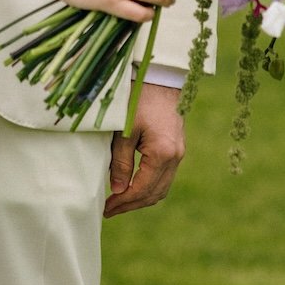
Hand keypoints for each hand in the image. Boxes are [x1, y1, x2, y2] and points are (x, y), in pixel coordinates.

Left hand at [105, 82, 186, 216]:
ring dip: (141, 197)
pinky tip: (133, 184)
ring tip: (119, 201)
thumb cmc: (138, 98)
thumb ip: (121, 162)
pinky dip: (149, 185)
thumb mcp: (124, 130)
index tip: (106, 209)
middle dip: (132, 204)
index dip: (123, 202)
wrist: (159, 75)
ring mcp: (178, 153)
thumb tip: (118, 190)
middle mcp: (175, 157)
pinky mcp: (176, 147)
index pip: (142, 190)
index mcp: (163, 153)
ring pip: (161, 187)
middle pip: (154, 194)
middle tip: (110, 209)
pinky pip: (164, 176)